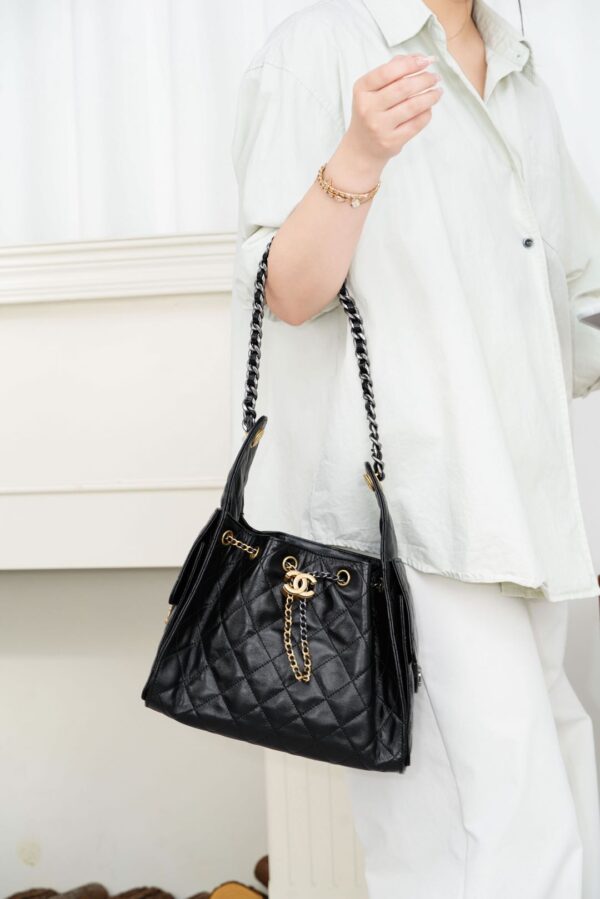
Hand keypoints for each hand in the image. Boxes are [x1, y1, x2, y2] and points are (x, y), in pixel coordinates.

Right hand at [344, 53, 442, 167]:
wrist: (362, 147)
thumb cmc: (371, 112)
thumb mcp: (372, 90)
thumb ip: (391, 70)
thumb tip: (418, 57)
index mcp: (362, 90)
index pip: (388, 72)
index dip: (410, 64)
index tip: (426, 60)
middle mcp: (368, 108)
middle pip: (403, 88)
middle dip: (424, 79)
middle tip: (435, 77)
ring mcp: (380, 126)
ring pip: (413, 106)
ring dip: (430, 96)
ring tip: (438, 91)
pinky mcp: (392, 141)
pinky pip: (416, 123)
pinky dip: (427, 113)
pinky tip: (429, 108)